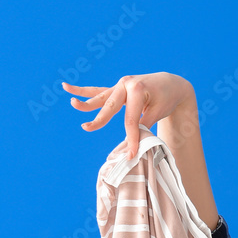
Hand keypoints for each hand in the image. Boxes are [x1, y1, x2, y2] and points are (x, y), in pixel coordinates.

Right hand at [63, 72, 194, 159]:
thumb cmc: (167, 99)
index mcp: (137, 89)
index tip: (132, 154)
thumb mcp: (159, 112)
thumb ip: (144, 125)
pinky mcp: (117, 88)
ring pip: (100, 97)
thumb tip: (133, 142)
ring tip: (72, 104)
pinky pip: (98, 91)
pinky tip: (66, 87)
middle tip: (86, 128)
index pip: (131, 119)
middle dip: (99, 119)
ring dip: (86, 102)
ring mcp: (120, 85)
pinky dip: (83, 90)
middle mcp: (126, 84)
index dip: (131, 138)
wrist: (171, 83)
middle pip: (111, 107)